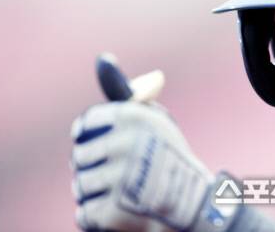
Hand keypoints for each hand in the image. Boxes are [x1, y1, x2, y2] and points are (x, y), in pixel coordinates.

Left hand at [70, 57, 213, 230]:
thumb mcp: (153, 121)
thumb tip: (102, 59)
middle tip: (127, 175)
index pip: (84, 126)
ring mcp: (119, 179)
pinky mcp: (113, 212)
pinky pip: (85, 215)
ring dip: (98, 195)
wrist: (196, 209)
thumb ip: (126, 94)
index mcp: (132, 116)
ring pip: (80, 187)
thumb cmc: (169, 160)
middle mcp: (126, 143)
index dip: (95, 140)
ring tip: (127, 195)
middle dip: (97, 169)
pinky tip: (124, 213)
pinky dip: (100, 219)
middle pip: (78, 157)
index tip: (113, 149)